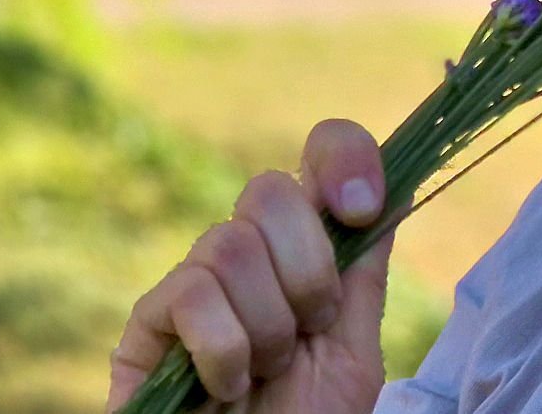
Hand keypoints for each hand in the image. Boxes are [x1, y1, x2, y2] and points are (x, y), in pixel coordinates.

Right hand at [108, 119, 393, 413]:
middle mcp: (247, 254)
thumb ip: (363, 274)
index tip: (364, 210)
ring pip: (229, 245)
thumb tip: (394, 185)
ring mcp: (193, 284)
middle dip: (308, 268)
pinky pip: (190, 294)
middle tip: (312, 329)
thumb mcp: (354, 349)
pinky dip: (224, 348)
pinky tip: (226, 384)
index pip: (319, 156)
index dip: (343, 158)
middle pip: (269, 190)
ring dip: (268, 323)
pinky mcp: (147, 324)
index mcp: (303, 249)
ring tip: (267, 371)